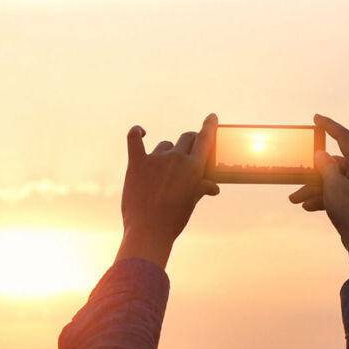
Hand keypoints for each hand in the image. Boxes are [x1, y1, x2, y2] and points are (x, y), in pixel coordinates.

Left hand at [115, 114, 219, 267]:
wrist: (149, 231)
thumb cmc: (173, 220)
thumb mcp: (191, 203)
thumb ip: (201, 188)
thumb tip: (214, 187)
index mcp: (194, 167)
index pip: (205, 138)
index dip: (209, 126)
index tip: (211, 117)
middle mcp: (176, 158)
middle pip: (186, 138)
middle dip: (189, 142)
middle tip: (188, 151)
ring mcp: (155, 159)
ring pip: (164, 145)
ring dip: (166, 152)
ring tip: (164, 171)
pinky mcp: (136, 163)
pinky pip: (134, 140)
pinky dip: (136, 133)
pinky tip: (140, 131)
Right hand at [289, 114, 348, 274]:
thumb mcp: (332, 186)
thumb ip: (325, 166)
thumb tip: (321, 153)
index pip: (344, 137)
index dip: (329, 126)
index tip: (316, 118)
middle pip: (334, 166)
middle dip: (312, 177)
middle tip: (294, 188)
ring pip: (334, 181)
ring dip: (315, 190)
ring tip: (296, 201)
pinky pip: (339, 191)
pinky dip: (325, 197)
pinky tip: (310, 207)